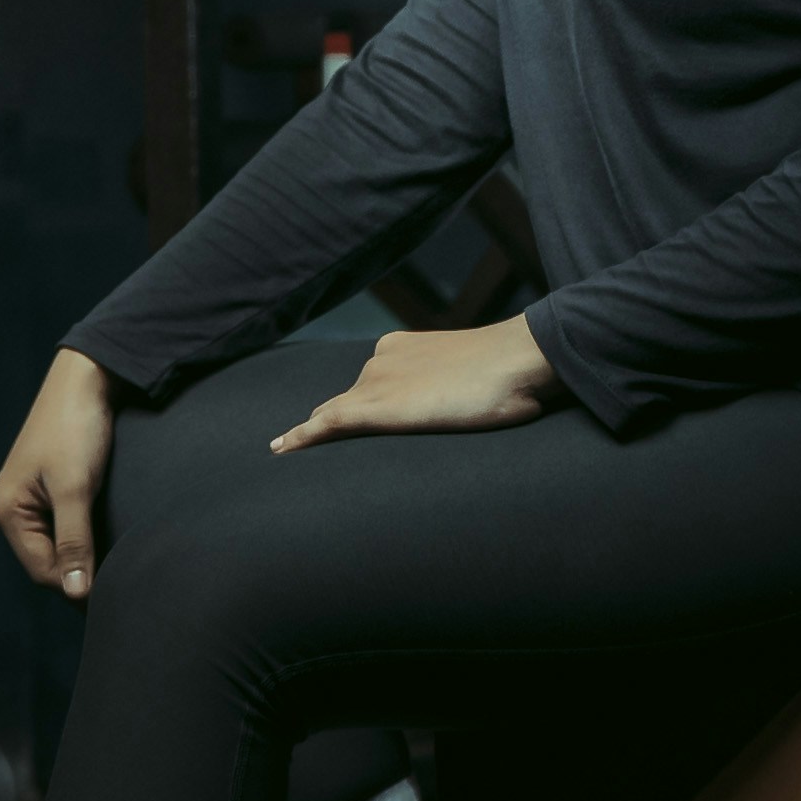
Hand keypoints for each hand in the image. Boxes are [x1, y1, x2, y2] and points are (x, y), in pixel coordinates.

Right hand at [0, 349, 122, 597]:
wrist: (86, 377)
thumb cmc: (75, 428)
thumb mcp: (75, 488)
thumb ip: (75, 541)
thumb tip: (75, 593)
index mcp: (6, 510)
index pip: (41, 569)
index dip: (75, 585)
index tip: (112, 592)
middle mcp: (10, 507)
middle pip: (46, 559)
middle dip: (77, 571)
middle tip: (117, 580)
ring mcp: (28, 496)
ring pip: (55, 543)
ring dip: (81, 554)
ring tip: (113, 561)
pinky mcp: (47, 486)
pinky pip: (61, 525)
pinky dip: (81, 535)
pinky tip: (103, 536)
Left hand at [282, 316, 556, 447]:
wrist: (518, 360)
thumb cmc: (513, 373)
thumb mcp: (478, 378)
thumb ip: (459, 388)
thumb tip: (472, 407)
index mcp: (402, 349)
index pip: (369, 384)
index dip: (348, 406)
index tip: (330, 422)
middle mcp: (380, 361)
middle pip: (345, 400)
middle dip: (326, 421)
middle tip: (300, 445)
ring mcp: (375, 382)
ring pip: (333, 414)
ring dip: (316, 433)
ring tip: (289, 452)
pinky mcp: (374, 408)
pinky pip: (326, 424)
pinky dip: (301, 438)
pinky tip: (282, 450)